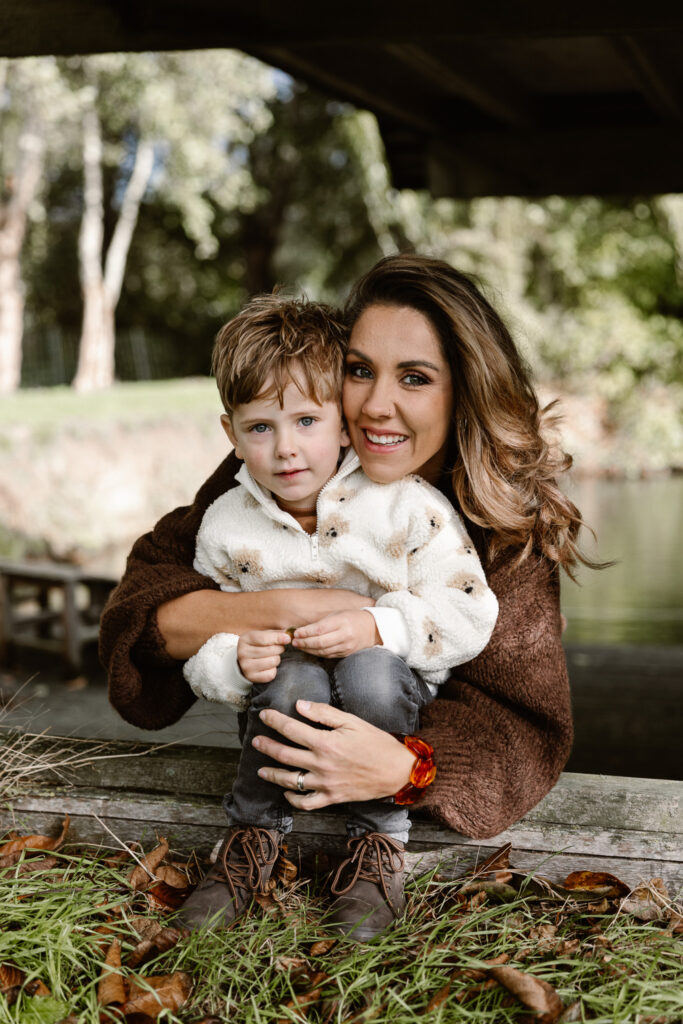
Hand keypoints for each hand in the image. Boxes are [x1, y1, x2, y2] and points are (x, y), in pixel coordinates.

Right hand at [237, 629, 290, 682]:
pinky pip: (271, 674)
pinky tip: (268, 666)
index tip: (288, 639)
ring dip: (276, 659)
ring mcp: (246, 666)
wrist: (244, 661)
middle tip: (278, 648)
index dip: (277, 638)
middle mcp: (243, 653)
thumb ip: (275, 633)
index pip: (264, 638)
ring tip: (272, 657)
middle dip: (279, 649)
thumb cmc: (257, 645)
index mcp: (245, 639)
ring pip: (273, 661)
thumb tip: (288, 635)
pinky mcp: (251, 677)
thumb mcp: (262, 635)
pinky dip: (273, 670)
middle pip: (271, 650)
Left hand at [253, 700, 414, 809]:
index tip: (264, 715)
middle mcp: (321, 764)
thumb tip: (299, 705)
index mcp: (325, 742)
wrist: (397, 770)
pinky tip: (286, 791)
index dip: (274, 721)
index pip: (291, 730)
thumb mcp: (352, 721)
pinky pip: (306, 803)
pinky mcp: (332, 798)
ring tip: (261, 770)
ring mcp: (325, 784)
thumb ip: (323, 713)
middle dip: (266, 746)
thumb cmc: (376, 742)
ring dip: (272, 775)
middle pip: (284, 755)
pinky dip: (293, 799)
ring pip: (290, 781)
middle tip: (255, 741)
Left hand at [291, 610, 379, 657]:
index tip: (296, 632)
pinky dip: (317, 653)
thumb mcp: (339, 614)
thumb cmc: (352, 617)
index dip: (306, 632)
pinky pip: (328, 655)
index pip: (320, 629)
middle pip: (320, 642)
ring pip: (323, 651)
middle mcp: (345, 635)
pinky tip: (310, 650)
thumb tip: (304, 629)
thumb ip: (323, 622)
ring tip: (299, 645)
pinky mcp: (346, 654)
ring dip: (308, 649)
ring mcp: (346, 646)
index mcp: (342, 621)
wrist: (373, 628)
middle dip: (305, 642)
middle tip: (294, 641)